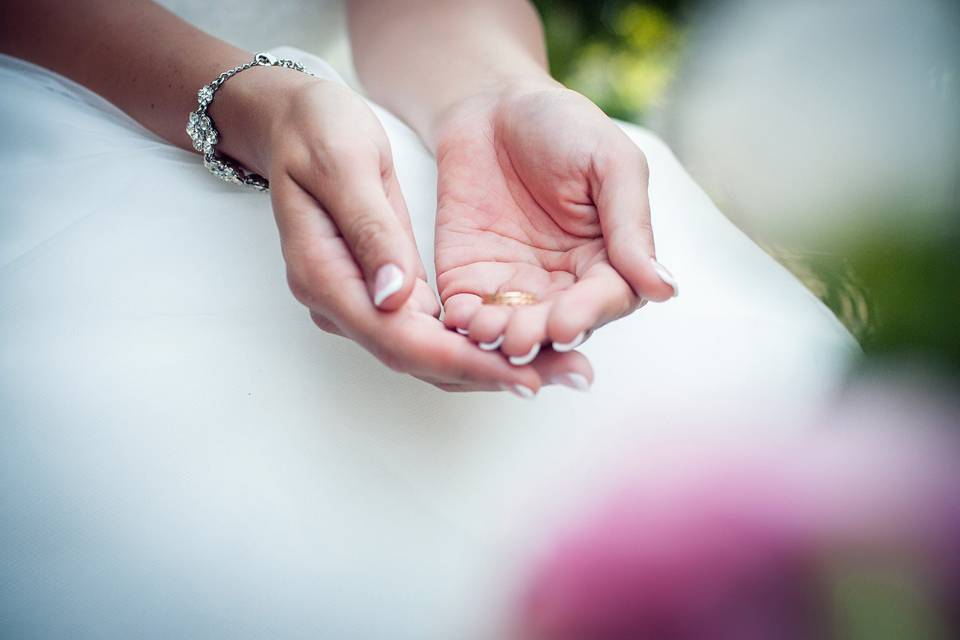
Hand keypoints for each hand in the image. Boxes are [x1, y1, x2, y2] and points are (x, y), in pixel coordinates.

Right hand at [220, 70, 585, 391]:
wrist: (294, 123)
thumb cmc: (316, 130)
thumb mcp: (346, 162)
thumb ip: (370, 229)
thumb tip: (396, 296)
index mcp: (326, 275)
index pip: (401, 339)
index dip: (466, 361)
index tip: (525, 372)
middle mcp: (341, 303)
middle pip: (422, 360)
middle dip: (495, 373)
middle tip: (570, 376)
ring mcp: (361, 302)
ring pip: (432, 353)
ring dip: (495, 364)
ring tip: (562, 367)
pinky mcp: (384, 292)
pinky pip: (434, 329)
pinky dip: (479, 340)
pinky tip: (526, 338)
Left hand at [434, 85, 677, 366]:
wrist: (491, 104)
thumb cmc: (563, 125)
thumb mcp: (610, 163)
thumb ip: (631, 224)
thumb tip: (665, 288)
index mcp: (607, 260)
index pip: (606, 300)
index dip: (586, 315)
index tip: (566, 324)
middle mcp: (563, 284)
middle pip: (556, 325)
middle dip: (538, 335)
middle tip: (520, 339)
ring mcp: (514, 286)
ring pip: (512, 327)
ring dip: (500, 337)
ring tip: (487, 332)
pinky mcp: (469, 280)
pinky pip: (468, 312)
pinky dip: (463, 322)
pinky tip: (458, 319)